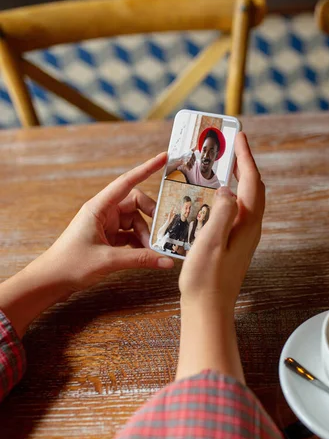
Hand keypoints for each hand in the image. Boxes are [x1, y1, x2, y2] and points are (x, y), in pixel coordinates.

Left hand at [45, 152, 173, 292]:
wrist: (51, 280)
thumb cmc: (70, 264)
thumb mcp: (108, 260)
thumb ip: (140, 259)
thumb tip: (167, 261)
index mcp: (99, 207)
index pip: (127, 182)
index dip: (146, 169)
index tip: (163, 158)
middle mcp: (103, 212)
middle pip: (135, 203)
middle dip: (150, 215)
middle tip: (162, 231)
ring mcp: (105, 225)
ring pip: (135, 221)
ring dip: (146, 235)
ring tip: (152, 252)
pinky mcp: (107, 239)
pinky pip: (130, 234)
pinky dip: (139, 243)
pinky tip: (146, 255)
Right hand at [179, 133, 264, 309]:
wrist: (208, 311)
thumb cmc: (206, 281)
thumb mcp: (209, 243)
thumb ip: (220, 213)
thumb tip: (226, 190)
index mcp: (247, 225)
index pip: (252, 183)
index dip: (246, 158)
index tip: (239, 137)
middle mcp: (250, 229)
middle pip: (253, 189)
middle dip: (244, 165)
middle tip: (230, 146)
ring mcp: (243, 237)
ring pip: (245, 200)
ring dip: (237, 179)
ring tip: (222, 165)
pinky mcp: (234, 244)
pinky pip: (235, 211)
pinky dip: (228, 196)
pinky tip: (213, 197)